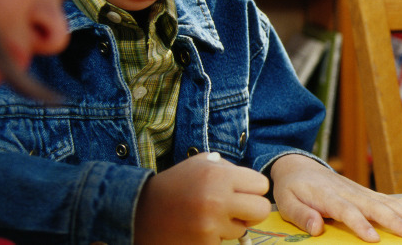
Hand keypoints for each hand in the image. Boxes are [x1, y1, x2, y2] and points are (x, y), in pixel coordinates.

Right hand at [135, 152, 270, 242]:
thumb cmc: (175, 185)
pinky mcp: (204, 244)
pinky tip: (199, 228)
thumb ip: (230, 168)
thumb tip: (254, 184)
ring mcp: (210, 225)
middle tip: (236, 209)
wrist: (139, 212)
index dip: (252, 189)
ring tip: (208, 216)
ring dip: (231, 224)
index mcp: (219, 175)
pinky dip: (216, 236)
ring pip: (244, 229)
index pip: (262, 185)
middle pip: (262, 210)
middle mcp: (217, 199)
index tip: (240, 191)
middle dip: (251, 210)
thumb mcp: (201, 163)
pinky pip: (226, 241)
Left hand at [270, 154, 401, 241]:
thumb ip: (302, 215)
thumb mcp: (287, 203)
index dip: (361, 225)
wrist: (300, 166)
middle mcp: (349, 193)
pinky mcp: (367, 193)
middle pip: (375, 207)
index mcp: (329, 197)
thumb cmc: (293, 188)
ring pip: (387, 203)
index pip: (347, 212)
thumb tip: (317, 228)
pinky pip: (390, 199)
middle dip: (395, 221)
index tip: (374, 238)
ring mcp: (361, 192)